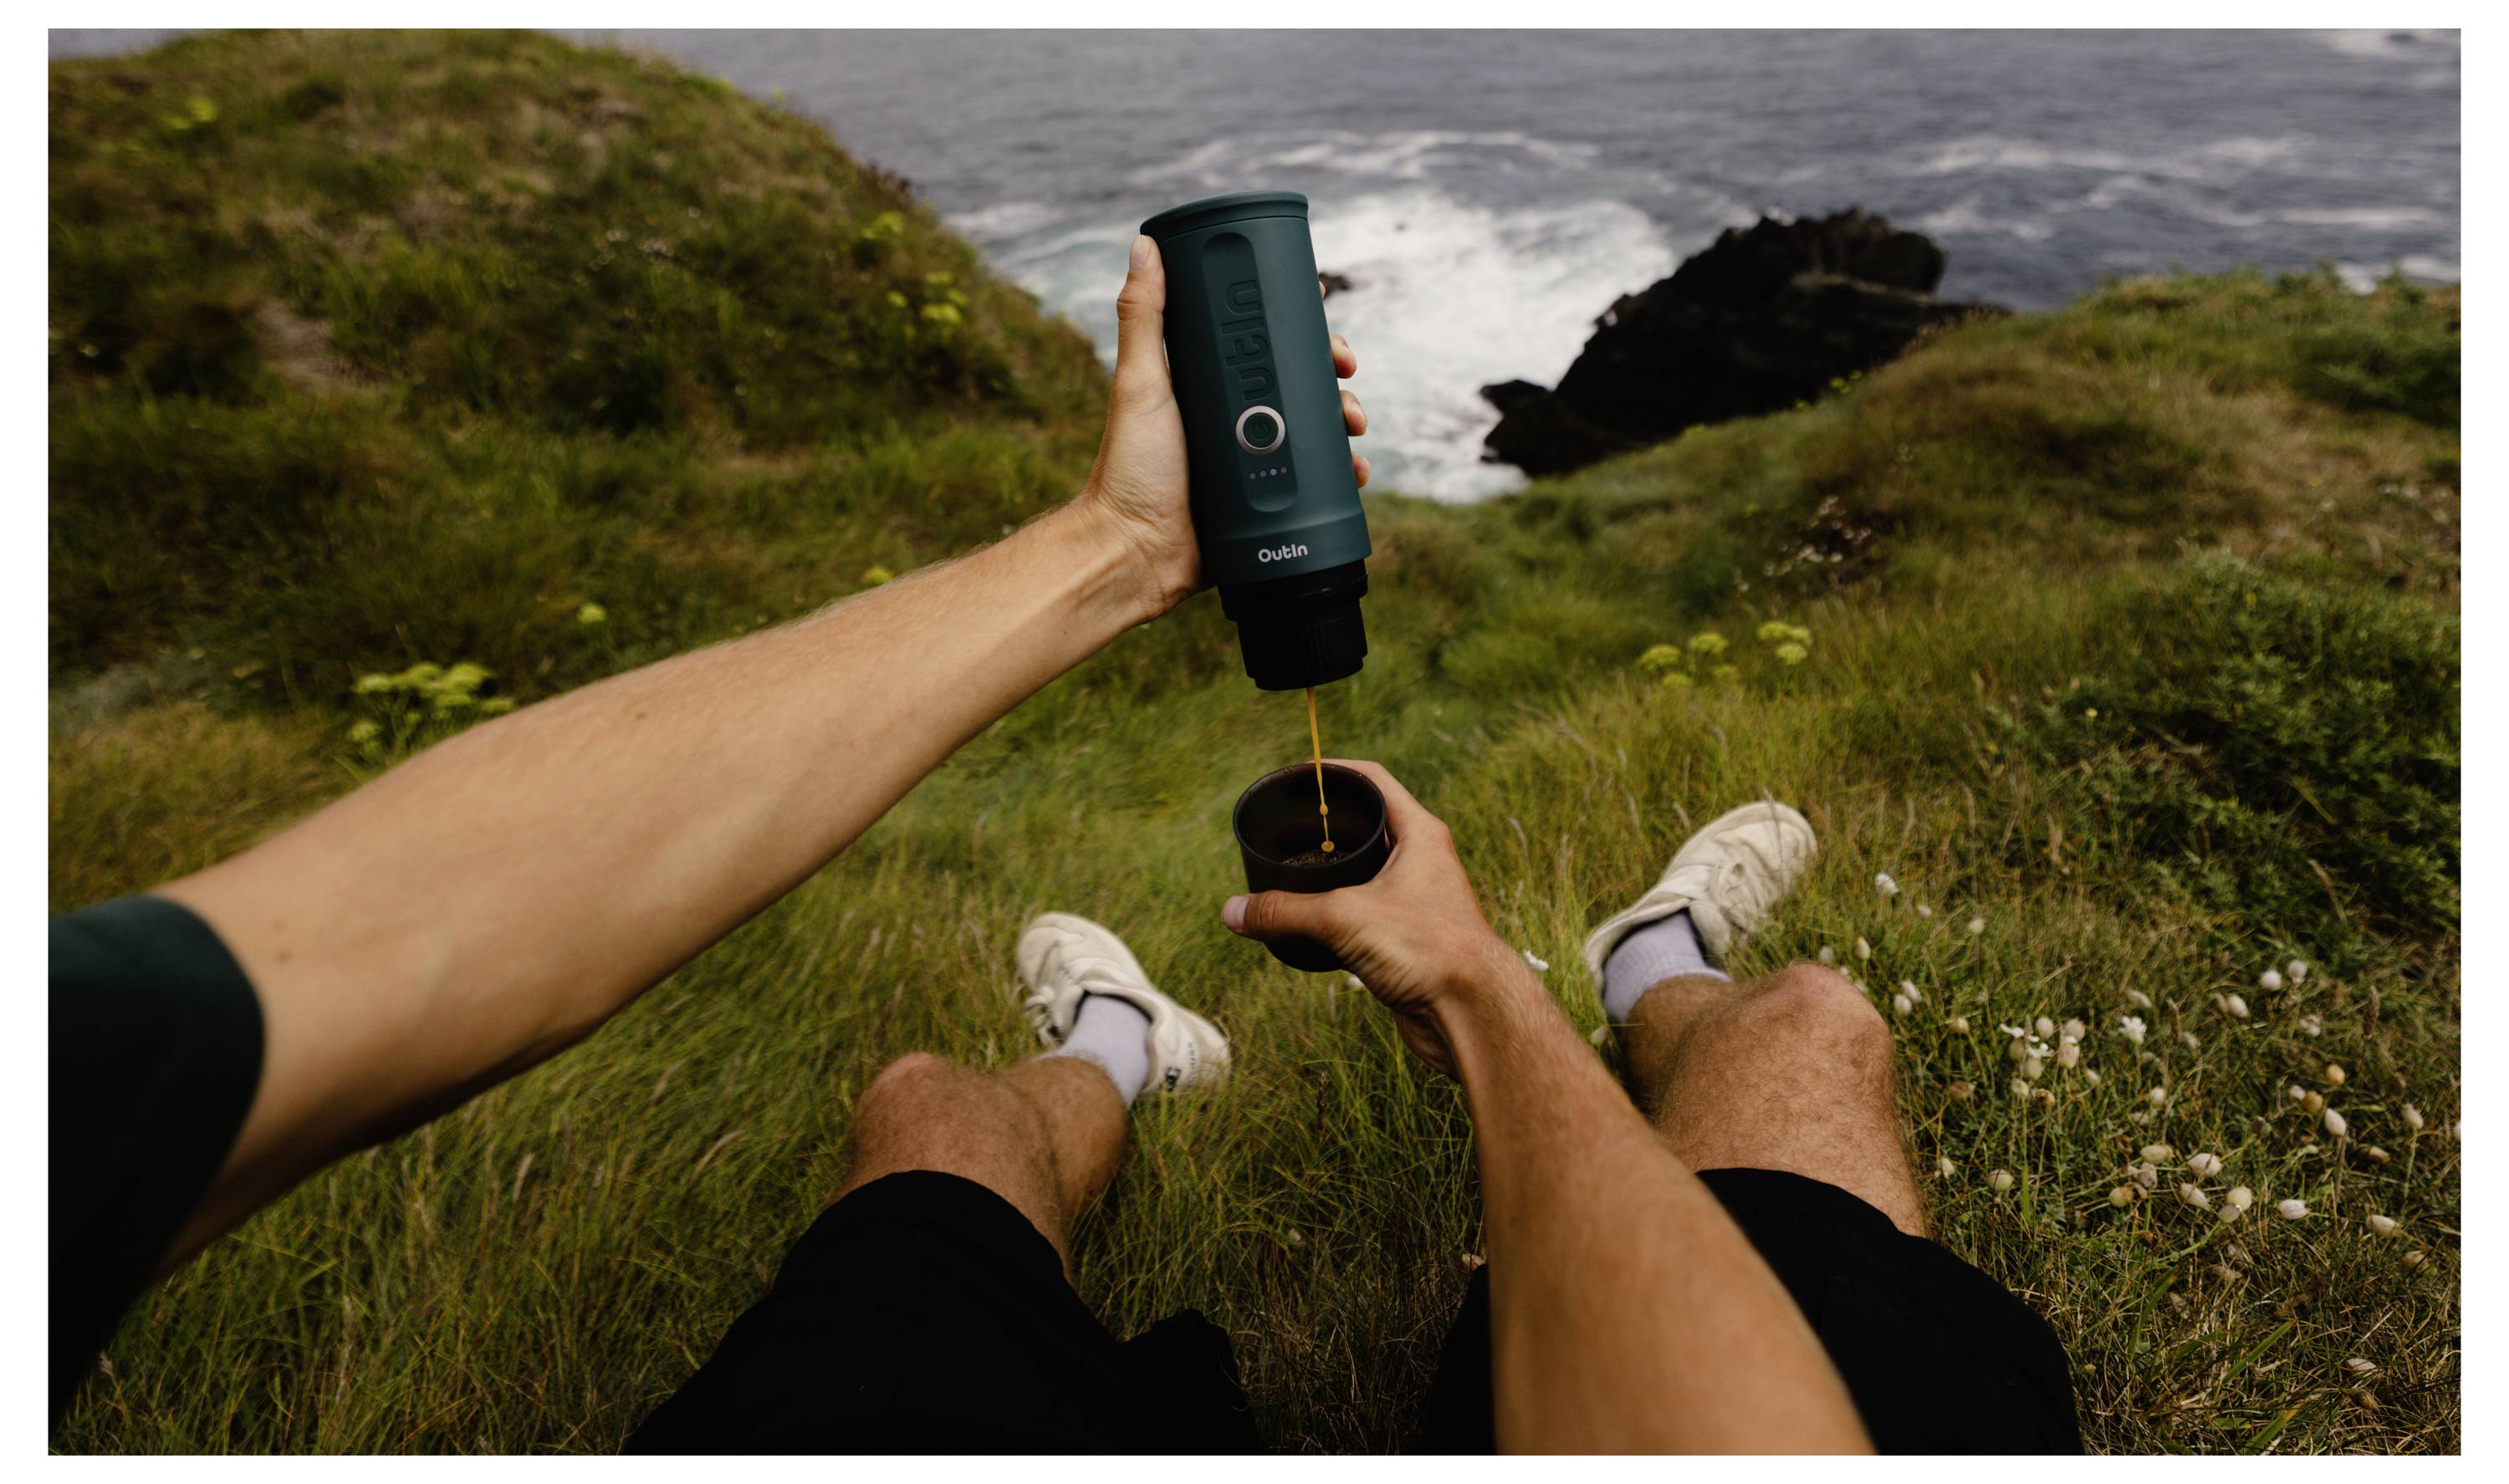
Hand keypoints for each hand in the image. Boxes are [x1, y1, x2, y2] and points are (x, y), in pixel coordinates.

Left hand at [1082, 235, 1370, 620]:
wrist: (1134, 553)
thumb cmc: (1127, 469)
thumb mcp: (1140, 385)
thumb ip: (1144, 319)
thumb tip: (1145, 245)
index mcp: (1210, 386)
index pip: (1266, 347)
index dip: (1303, 335)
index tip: (1328, 326)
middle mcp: (1235, 420)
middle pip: (1301, 387)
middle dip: (1335, 382)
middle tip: (1348, 381)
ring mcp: (1253, 462)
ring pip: (1315, 434)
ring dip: (1345, 425)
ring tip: (1355, 430)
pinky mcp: (1266, 504)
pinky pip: (1315, 486)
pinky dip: (1341, 477)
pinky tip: (1356, 474)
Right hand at [1220, 761, 1532, 1076]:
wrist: (1470, 1013)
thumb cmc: (1427, 949)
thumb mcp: (1344, 917)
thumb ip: (1284, 911)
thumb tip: (1232, 912)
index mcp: (1419, 833)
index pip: (1372, 779)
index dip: (1332, 771)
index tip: (1295, 775)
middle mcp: (1421, 860)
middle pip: (1366, 825)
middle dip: (1324, 825)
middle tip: (1282, 827)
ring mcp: (1416, 899)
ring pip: (1364, 873)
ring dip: (1328, 872)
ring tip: (1285, 871)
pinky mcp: (1406, 937)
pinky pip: (1363, 912)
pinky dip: (1334, 912)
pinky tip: (1307, 920)